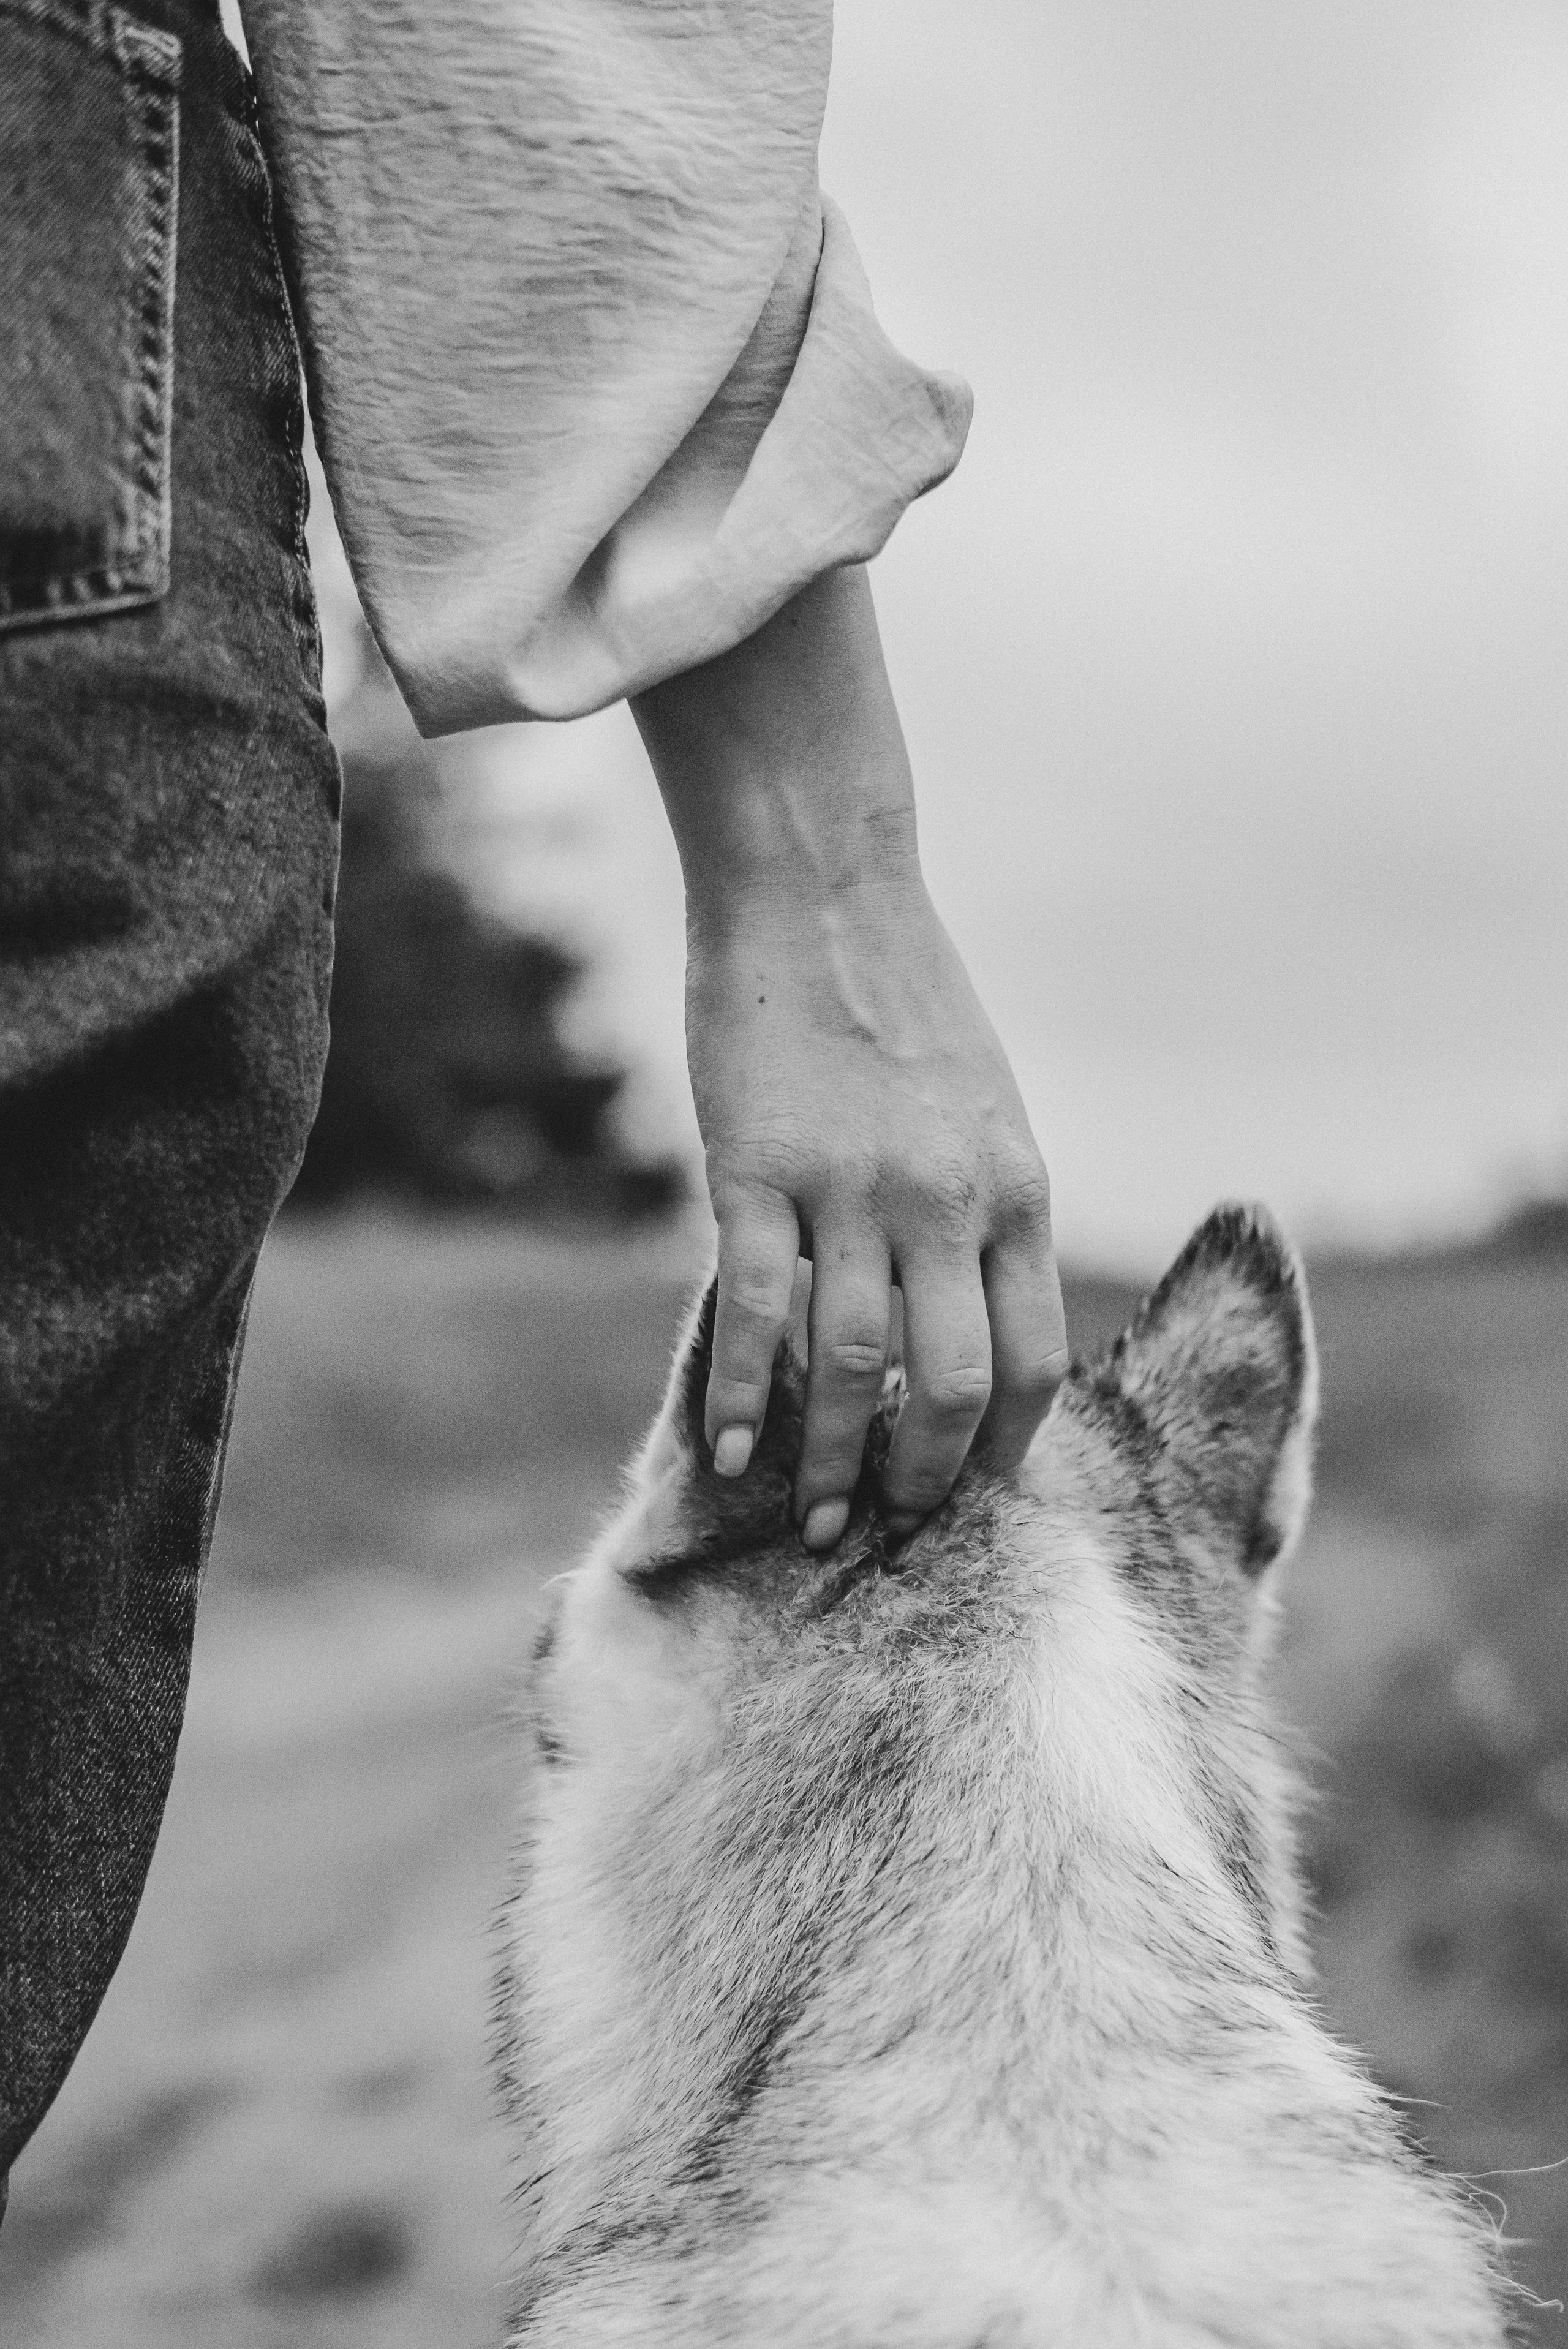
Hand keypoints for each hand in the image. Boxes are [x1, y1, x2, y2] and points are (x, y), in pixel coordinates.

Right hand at [633, 566, 1066, 1546]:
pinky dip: (745, 1391)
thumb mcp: (987, 1111)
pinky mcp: (757, 1167)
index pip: (1032, 1359)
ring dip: (833, 1456)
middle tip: (885, 1524)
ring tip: (813, 1516)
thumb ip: (989, 1213)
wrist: (821, 892)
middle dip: (921, 1476)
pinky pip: (755, 1306)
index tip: (970, 1493)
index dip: (1002, 1445)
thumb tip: (968, 1323)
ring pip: (853, 1362)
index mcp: (1017, 1190)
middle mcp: (948, 1200)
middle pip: (952, 1383)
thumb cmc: (905, 1004)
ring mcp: (851, 1187)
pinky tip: (732, 1449)